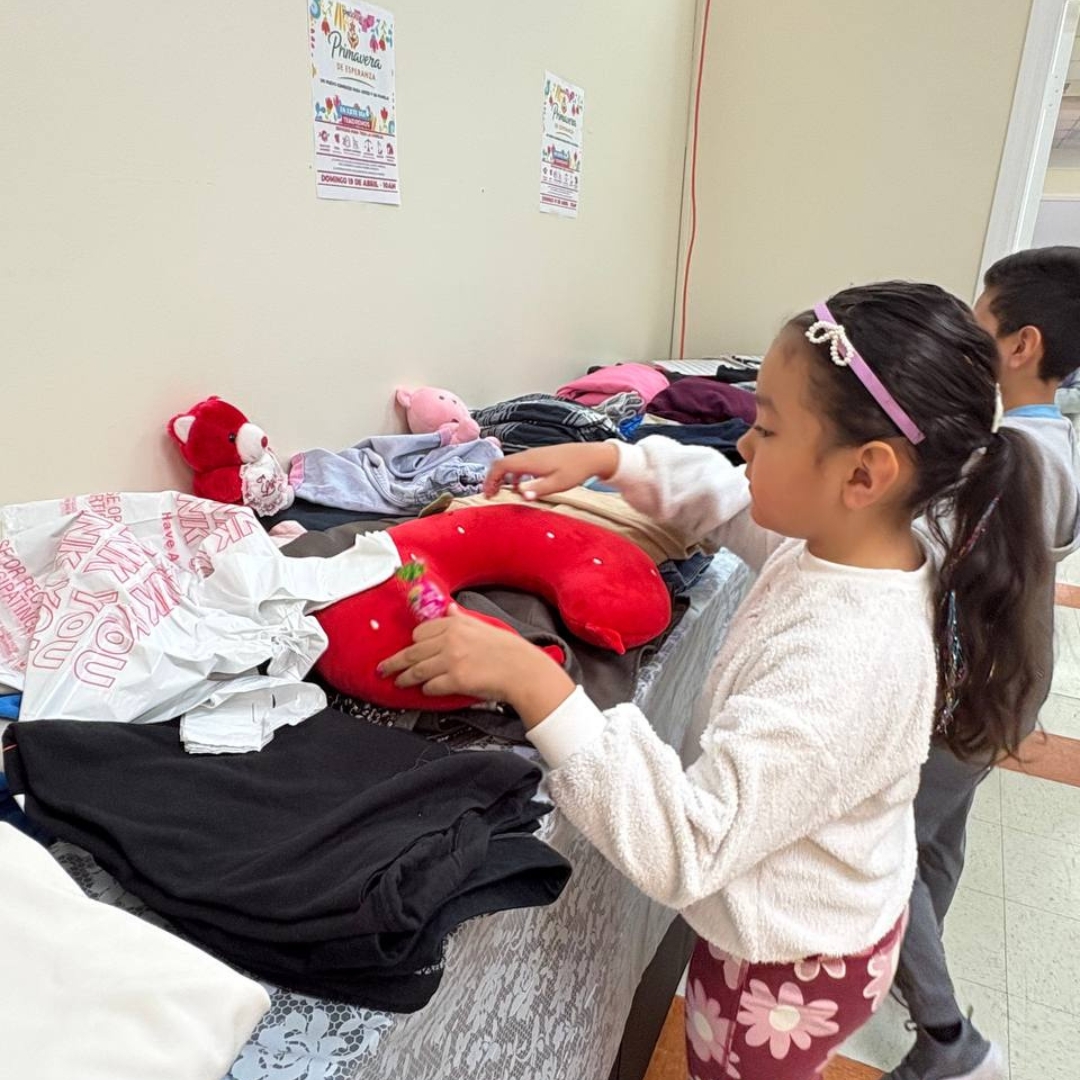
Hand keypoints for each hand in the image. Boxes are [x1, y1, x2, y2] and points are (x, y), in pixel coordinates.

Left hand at [378, 606, 576, 725]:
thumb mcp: (483, 625)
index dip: (412, 642)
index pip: (421, 632)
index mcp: (456, 625)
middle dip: (395, 662)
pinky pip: (432, 686)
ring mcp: (451, 660)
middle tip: (384, 668)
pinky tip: (426, 691)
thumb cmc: (508, 650)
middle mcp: (450, 640)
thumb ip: (462, 618)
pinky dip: (427, 690)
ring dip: (405, 678)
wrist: (523, 670)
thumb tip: (450, 610)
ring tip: (399, 682)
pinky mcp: (455, 680)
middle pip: (413, 652)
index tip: (407, 647)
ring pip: (417, 670)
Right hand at [483, 443, 619, 500]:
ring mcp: (534, 454)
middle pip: (501, 464)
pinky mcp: (539, 456)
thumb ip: (537, 490)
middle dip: (492, 479)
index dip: (489, 480)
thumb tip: (521, 496)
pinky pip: (520, 464)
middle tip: (491, 495)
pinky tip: (520, 486)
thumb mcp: (557, 484)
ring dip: (503, 478)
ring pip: (510, 464)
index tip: (487, 494)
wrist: (590, 456)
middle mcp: (528, 455)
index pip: (500, 466)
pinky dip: (514, 475)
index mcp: (529, 461)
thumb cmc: (575, 470)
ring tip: (503, 493)